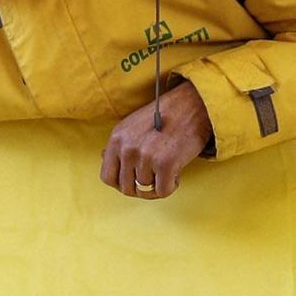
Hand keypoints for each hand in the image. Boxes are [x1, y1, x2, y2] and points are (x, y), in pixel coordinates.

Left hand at [101, 80, 210, 199]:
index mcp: (117, 139)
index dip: (121, 184)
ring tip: (167, 169)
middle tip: (155, 177)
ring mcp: (145, 156)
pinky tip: (176, 172)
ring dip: (158, 184)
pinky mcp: (165, 163)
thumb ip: (118, 144)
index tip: (134, 181)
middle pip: (126, 188)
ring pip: (145, 190)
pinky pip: (162, 191)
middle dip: (141, 187)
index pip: (107, 177)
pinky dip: (171, 186)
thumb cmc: (165, 116)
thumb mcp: (133, 125)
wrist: (194, 104)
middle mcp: (127, 148)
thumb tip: (102, 157)